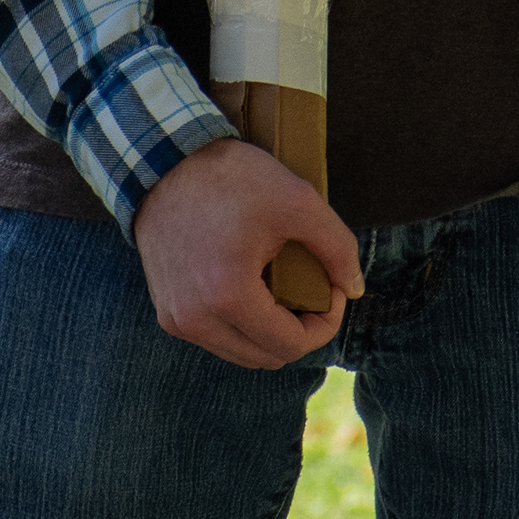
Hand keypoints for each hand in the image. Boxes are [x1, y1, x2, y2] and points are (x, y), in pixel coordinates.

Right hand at [133, 136, 360, 370]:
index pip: (291, 346)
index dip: (325, 324)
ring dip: (270, 332)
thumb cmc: (231, 178)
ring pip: (241, 353)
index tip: (332, 288)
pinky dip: (242, 325)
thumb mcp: (297, 200)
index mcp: (228, 297)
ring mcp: (176, 319)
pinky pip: (216, 338)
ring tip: (283, 290)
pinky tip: (253, 289)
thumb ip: (337, 247)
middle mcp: (196, 320)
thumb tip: (355, 289)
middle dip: (300, 330)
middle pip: (267, 357)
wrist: (163, 161)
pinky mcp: (166, 311)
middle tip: (312, 290)